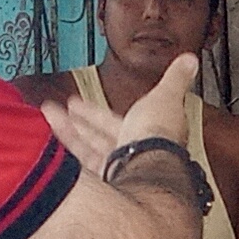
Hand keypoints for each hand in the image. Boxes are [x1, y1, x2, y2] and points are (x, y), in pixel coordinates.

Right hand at [41, 54, 198, 174]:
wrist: (148, 166)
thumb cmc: (159, 135)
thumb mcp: (167, 96)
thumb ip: (176, 78)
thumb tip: (190, 59)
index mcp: (143, 134)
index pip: (113, 121)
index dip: (94, 113)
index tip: (75, 104)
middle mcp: (130, 153)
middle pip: (97, 136)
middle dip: (76, 122)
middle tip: (55, 110)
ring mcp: (116, 168)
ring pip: (85, 148)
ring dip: (66, 130)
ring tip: (47, 115)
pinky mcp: (103, 179)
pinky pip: (79, 162)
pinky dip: (64, 150)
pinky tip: (49, 139)